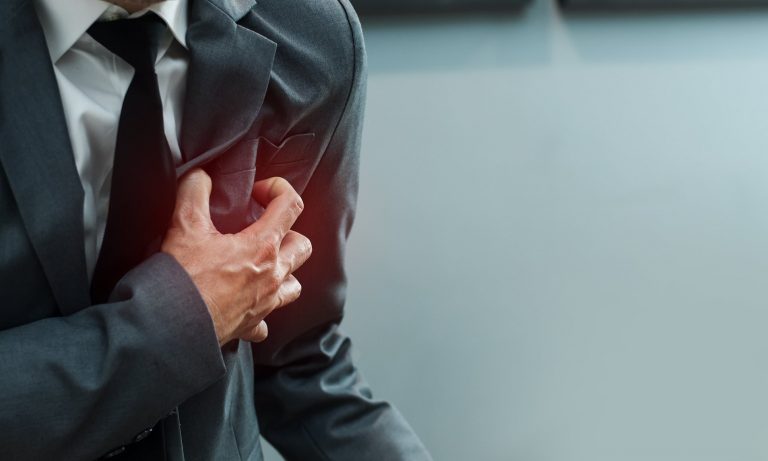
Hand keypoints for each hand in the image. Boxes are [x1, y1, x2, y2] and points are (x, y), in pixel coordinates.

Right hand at [161, 169, 311, 344]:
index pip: (291, 205)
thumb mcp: (184, 224)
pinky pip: (267, 321)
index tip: (257, 192)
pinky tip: (246, 304)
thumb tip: (201, 176)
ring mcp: (266, 302)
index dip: (278, 189)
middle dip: (287, 231)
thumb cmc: (182, 278)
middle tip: (261, 228)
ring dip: (284, 271)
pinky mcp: (252, 324)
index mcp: (262, 246)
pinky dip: (261, 311)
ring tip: (262, 264)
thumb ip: (195, 191)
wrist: (172, 324)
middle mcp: (272, 274)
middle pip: (302, 245)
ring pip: (295, 283)